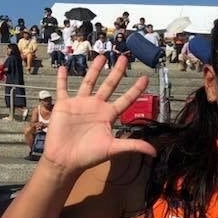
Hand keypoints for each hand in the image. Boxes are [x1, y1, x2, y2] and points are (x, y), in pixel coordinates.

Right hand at [42, 55, 155, 173]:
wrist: (65, 160)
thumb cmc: (89, 156)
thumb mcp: (114, 149)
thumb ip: (133, 146)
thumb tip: (155, 152)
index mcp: (108, 115)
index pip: (126, 99)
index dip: (136, 89)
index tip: (145, 78)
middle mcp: (96, 107)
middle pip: (109, 85)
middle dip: (117, 72)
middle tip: (124, 58)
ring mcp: (80, 104)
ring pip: (88, 82)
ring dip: (94, 70)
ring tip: (101, 57)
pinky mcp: (64, 105)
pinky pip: (62, 89)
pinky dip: (62, 79)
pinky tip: (64, 68)